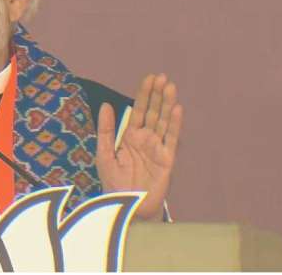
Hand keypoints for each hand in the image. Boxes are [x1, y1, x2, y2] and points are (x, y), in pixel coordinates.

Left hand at [95, 74, 182, 219]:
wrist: (126, 205)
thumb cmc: (114, 182)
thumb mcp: (104, 153)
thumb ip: (105, 130)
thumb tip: (106, 105)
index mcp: (131, 136)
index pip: (139, 110)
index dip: (144, 94)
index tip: (149, 78)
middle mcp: (146, 139)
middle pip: (153, 112)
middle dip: (157, 95)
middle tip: (162, 77)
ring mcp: (157, 148)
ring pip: (163, 121)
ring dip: (167, 104)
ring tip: (170, 87)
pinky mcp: (166, 159)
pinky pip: (171, 139)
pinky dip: (174, 124)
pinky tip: (177, 109)